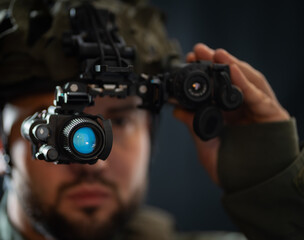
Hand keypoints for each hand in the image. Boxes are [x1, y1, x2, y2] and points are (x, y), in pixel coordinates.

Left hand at [174, 43, 289, 183]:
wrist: (251, 187)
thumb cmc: (232, 169)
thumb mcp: (206, 144)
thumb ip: (194, 125)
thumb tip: (177, 110)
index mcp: (229, 113)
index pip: (217, 86)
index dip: (204, 72)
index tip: (189, 61)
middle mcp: (244, 108)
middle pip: (232, 79)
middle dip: (215, 63)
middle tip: (198, 51)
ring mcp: (258, 110)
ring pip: (248, 81)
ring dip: (231, 65)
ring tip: (215, 54)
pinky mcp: (272, 115)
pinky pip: (259, 96)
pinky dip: (245, 83)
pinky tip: (232, 71)